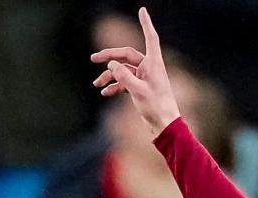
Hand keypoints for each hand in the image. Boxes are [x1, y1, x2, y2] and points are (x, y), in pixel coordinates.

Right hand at [91, 7, 180, 133]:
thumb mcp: (137, 91)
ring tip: (96, 84)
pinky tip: (104, 93)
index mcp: (154, 65)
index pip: (150, 38)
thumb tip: (112, 64)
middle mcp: (150, 69)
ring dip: (109, 75)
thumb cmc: (156, 108)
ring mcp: (145, 78)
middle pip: (127, 55)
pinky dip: (114, 86)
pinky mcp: (141, 89)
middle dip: (110, 56)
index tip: (142, 9)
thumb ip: (123, 75)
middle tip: (93, 59)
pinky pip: (124, 82)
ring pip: (123, 70)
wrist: (164, 126)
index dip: (146, 23)